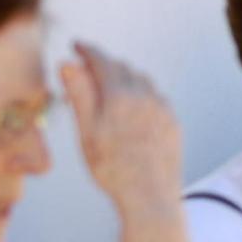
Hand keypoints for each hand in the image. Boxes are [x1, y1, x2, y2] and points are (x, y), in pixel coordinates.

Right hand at [59, 43, 182, 217]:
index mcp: (120, 96)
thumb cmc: (111, 168)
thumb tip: (68, 63)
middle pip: (123, 68)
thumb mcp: (87, 132)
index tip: (77, 45)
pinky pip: (156, 97)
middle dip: (105, 64)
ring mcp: (163, 109)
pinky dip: (141, 93)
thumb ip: (80, 95)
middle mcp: (146, 96)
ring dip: (125, 77)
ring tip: (109, 84)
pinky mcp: (174, 122)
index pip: (102, 61)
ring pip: (143, 81)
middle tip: (88, 68)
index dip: (88, 50)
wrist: (150, 196)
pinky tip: (134, 105)